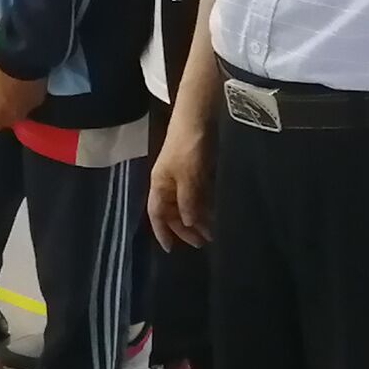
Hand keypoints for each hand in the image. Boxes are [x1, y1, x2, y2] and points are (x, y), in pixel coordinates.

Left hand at [0, 60, 46, 135]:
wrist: (23, 58)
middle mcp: (14, 116)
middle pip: (6, 121)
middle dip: (1, 112)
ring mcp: (29, 108)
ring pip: (19, 112)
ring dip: (14, 104)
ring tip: (10, 87)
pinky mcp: (40, 98)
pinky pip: (30, 102)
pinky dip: (25, 96)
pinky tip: (22, 83)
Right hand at [149, 120, 213, 250]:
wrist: (197, 118)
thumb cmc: (188, 147)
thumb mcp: (189, 175)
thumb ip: (188, 201)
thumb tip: (188, 224)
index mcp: (159, 184)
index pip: (156, 214)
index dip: (162, 231)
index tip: (170, 250)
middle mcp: (168, 183)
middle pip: (172, 211)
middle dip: (184, 229)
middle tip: (203, 242)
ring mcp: (181, 176)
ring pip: (185, 204)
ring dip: (196, 219)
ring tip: (212, 232)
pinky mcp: (195, 170)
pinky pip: (196, 195)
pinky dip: (202, 206)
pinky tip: (213, 213)